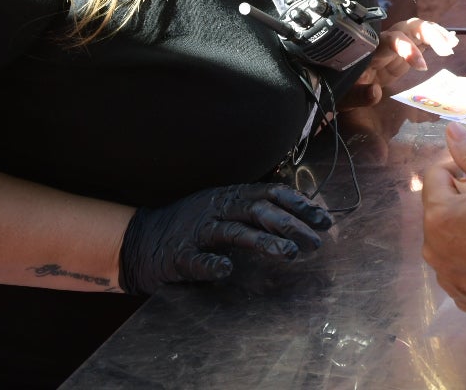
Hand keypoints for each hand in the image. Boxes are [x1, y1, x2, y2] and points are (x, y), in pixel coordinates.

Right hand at [119, 182, 332, 295]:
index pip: (272, 194)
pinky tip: (226, 270)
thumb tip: (300, 212)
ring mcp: (198, 230)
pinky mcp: (180, 255)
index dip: (299, 205)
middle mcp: (218, 208)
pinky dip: (212, 264)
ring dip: (264, 242)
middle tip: (315, 243)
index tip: (324, 220)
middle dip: (290, 225)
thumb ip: (256, 208)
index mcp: (232, 196)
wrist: (141, 239)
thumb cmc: (193, 223)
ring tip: (288, 253)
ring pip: (235, 232)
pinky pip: (198, 260)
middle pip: (259, 211)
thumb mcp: (226, 207)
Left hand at [342, 18, 455, 108]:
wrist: (337, 82)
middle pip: (408, 27)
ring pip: (417, 29)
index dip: (406, 47)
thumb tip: (376, 92)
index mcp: (369, 51)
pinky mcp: (403, 51)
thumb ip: (357, 96)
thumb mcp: (344, 97)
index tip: (422, 65)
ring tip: (452, 45)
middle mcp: (384, 42)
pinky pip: (421, 39)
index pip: (390, 40)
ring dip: (436, 34)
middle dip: (429, 34)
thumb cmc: (340, 88)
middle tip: (448, 50)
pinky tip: (451, 41)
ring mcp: (395, 45)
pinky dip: (436, 37)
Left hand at [421, 124, 465, 318]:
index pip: (435, 174)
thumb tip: (451, 130)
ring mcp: (445, 275)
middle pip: (439, 207)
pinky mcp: (461, 295)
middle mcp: (432, 248)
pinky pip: (458, 264)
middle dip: (460, 195)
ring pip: (447, 237)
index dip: (457, 163)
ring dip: (463, 224)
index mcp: (438, 216)